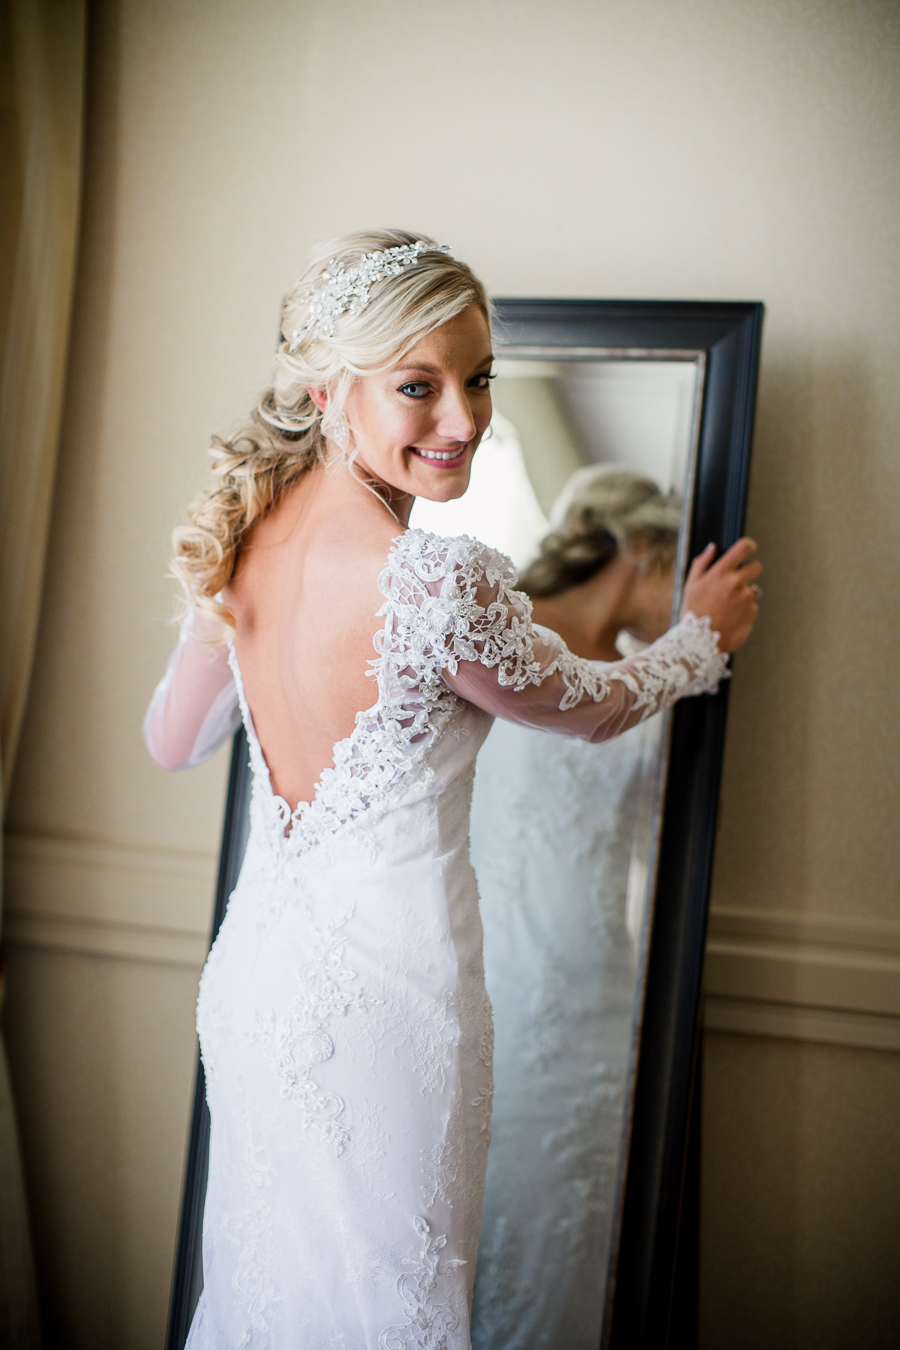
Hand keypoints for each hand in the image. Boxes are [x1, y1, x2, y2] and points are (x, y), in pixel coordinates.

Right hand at [681, 538, 761, 652]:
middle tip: (738, 581)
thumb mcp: (691, 584)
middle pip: (757, 566)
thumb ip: (702, 563)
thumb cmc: (693, 612)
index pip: (744, 547)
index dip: (749, 545)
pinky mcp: (752, 612)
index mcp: (721, 572)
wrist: (700, 642)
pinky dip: (744, 611)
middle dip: (750, 571)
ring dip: (744, 595)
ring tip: (727, 607)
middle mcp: (737, 582)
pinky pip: (752, 606)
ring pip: (753, 589)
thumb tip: (712, 547)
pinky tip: (730, 617)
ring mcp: (747, 598)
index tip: (749, 548)